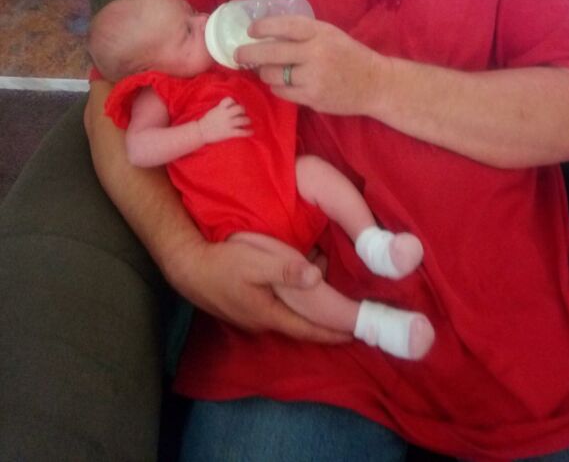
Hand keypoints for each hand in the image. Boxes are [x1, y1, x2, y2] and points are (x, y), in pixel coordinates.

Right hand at [171, 237, 349, 343]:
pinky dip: (292, 293)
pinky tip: (295, 274)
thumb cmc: (222, 264)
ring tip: (323, 273)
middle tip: (345, 302)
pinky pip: (276, 304)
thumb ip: (285, 269)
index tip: (356, 333)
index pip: (309, 330)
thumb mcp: (256, 262)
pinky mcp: (244, 306)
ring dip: (307, 300)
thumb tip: (317, 277)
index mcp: (270, 315)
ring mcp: (251, 316)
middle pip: (300, 323)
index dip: (333, 332)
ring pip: (288, 311)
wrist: (187, 267)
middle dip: (323, 314)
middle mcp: (263, 321)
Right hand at [197, 97, 251, 143]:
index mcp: (220, 108)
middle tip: (243, 114)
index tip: (235, 104)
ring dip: (248, 120)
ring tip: (248, 122)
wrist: (200, 133)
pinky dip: (248, 132)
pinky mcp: (229, 133)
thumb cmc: (207, 122)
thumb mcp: (214, 111)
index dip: (234, 101)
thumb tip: (233, 106)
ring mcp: (228, 124)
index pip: (230, 100)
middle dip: (243, 110)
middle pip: (240, 108)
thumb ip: (222, 108)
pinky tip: (251, 132)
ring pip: (243, 120)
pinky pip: (242, 132)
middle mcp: (225, 115)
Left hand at [235, 15, 384, 115]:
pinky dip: (277, 87)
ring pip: (272, 75)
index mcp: (320, 33)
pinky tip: (282, 82)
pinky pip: (281, 92)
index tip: (250, 30)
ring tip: (267, 69)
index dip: (263, 27)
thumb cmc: (348, 54)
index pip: (285, 26)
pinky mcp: (312, 98)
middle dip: (248, 54)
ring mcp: (313, 78)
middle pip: (270, 54)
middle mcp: (316, 54)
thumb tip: (265, 32)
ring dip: (264, 72)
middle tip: (238, 55)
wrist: (373, 83)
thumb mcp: (329, 34)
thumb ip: (302, 32)